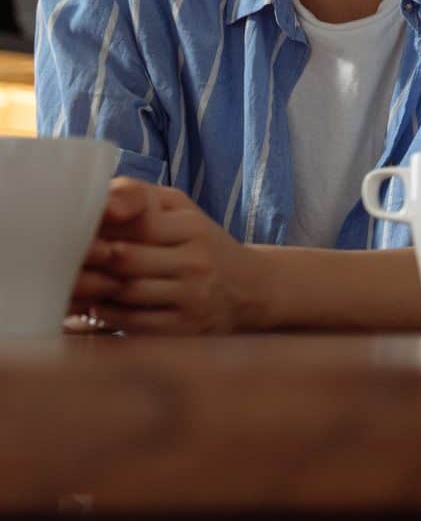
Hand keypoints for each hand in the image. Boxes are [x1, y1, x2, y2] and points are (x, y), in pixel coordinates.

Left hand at [70, 179, 261, 334]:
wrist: (248, 288)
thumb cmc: (199, 244)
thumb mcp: (180, 210)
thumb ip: (139, 197)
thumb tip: (98, 203)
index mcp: (194, 227)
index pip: (138, 222)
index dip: (102, 227)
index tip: (77, 232)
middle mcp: (197, 261)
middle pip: (126, 258)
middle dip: (92, 259)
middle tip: (67, 259)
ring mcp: (192, 296)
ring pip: (126, 291)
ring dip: (96, 287)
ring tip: (80, 280)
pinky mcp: (183, 328)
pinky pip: (132, 321)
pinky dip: (107, 312)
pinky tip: (99, 303)